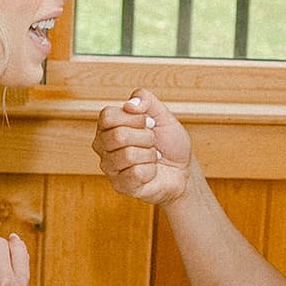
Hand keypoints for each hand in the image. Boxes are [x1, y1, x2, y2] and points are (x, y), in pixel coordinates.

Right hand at [93, 91, 196, 207]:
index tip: (149, 123)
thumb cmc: (169, 143)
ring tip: (152, 157)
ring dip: (150, 155)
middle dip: (146, 137)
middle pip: (118, 136)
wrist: (182, 169)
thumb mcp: (162, 114)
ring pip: (128, 155)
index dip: (134, 118)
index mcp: (108, 126)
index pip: (108, 116)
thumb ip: (146, 100)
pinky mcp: (119, 185)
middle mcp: (103, 146)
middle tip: (153, 142)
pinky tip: (151, 171)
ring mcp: (109, 167)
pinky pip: (136, 173)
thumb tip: (130, 104)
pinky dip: (151, 171)